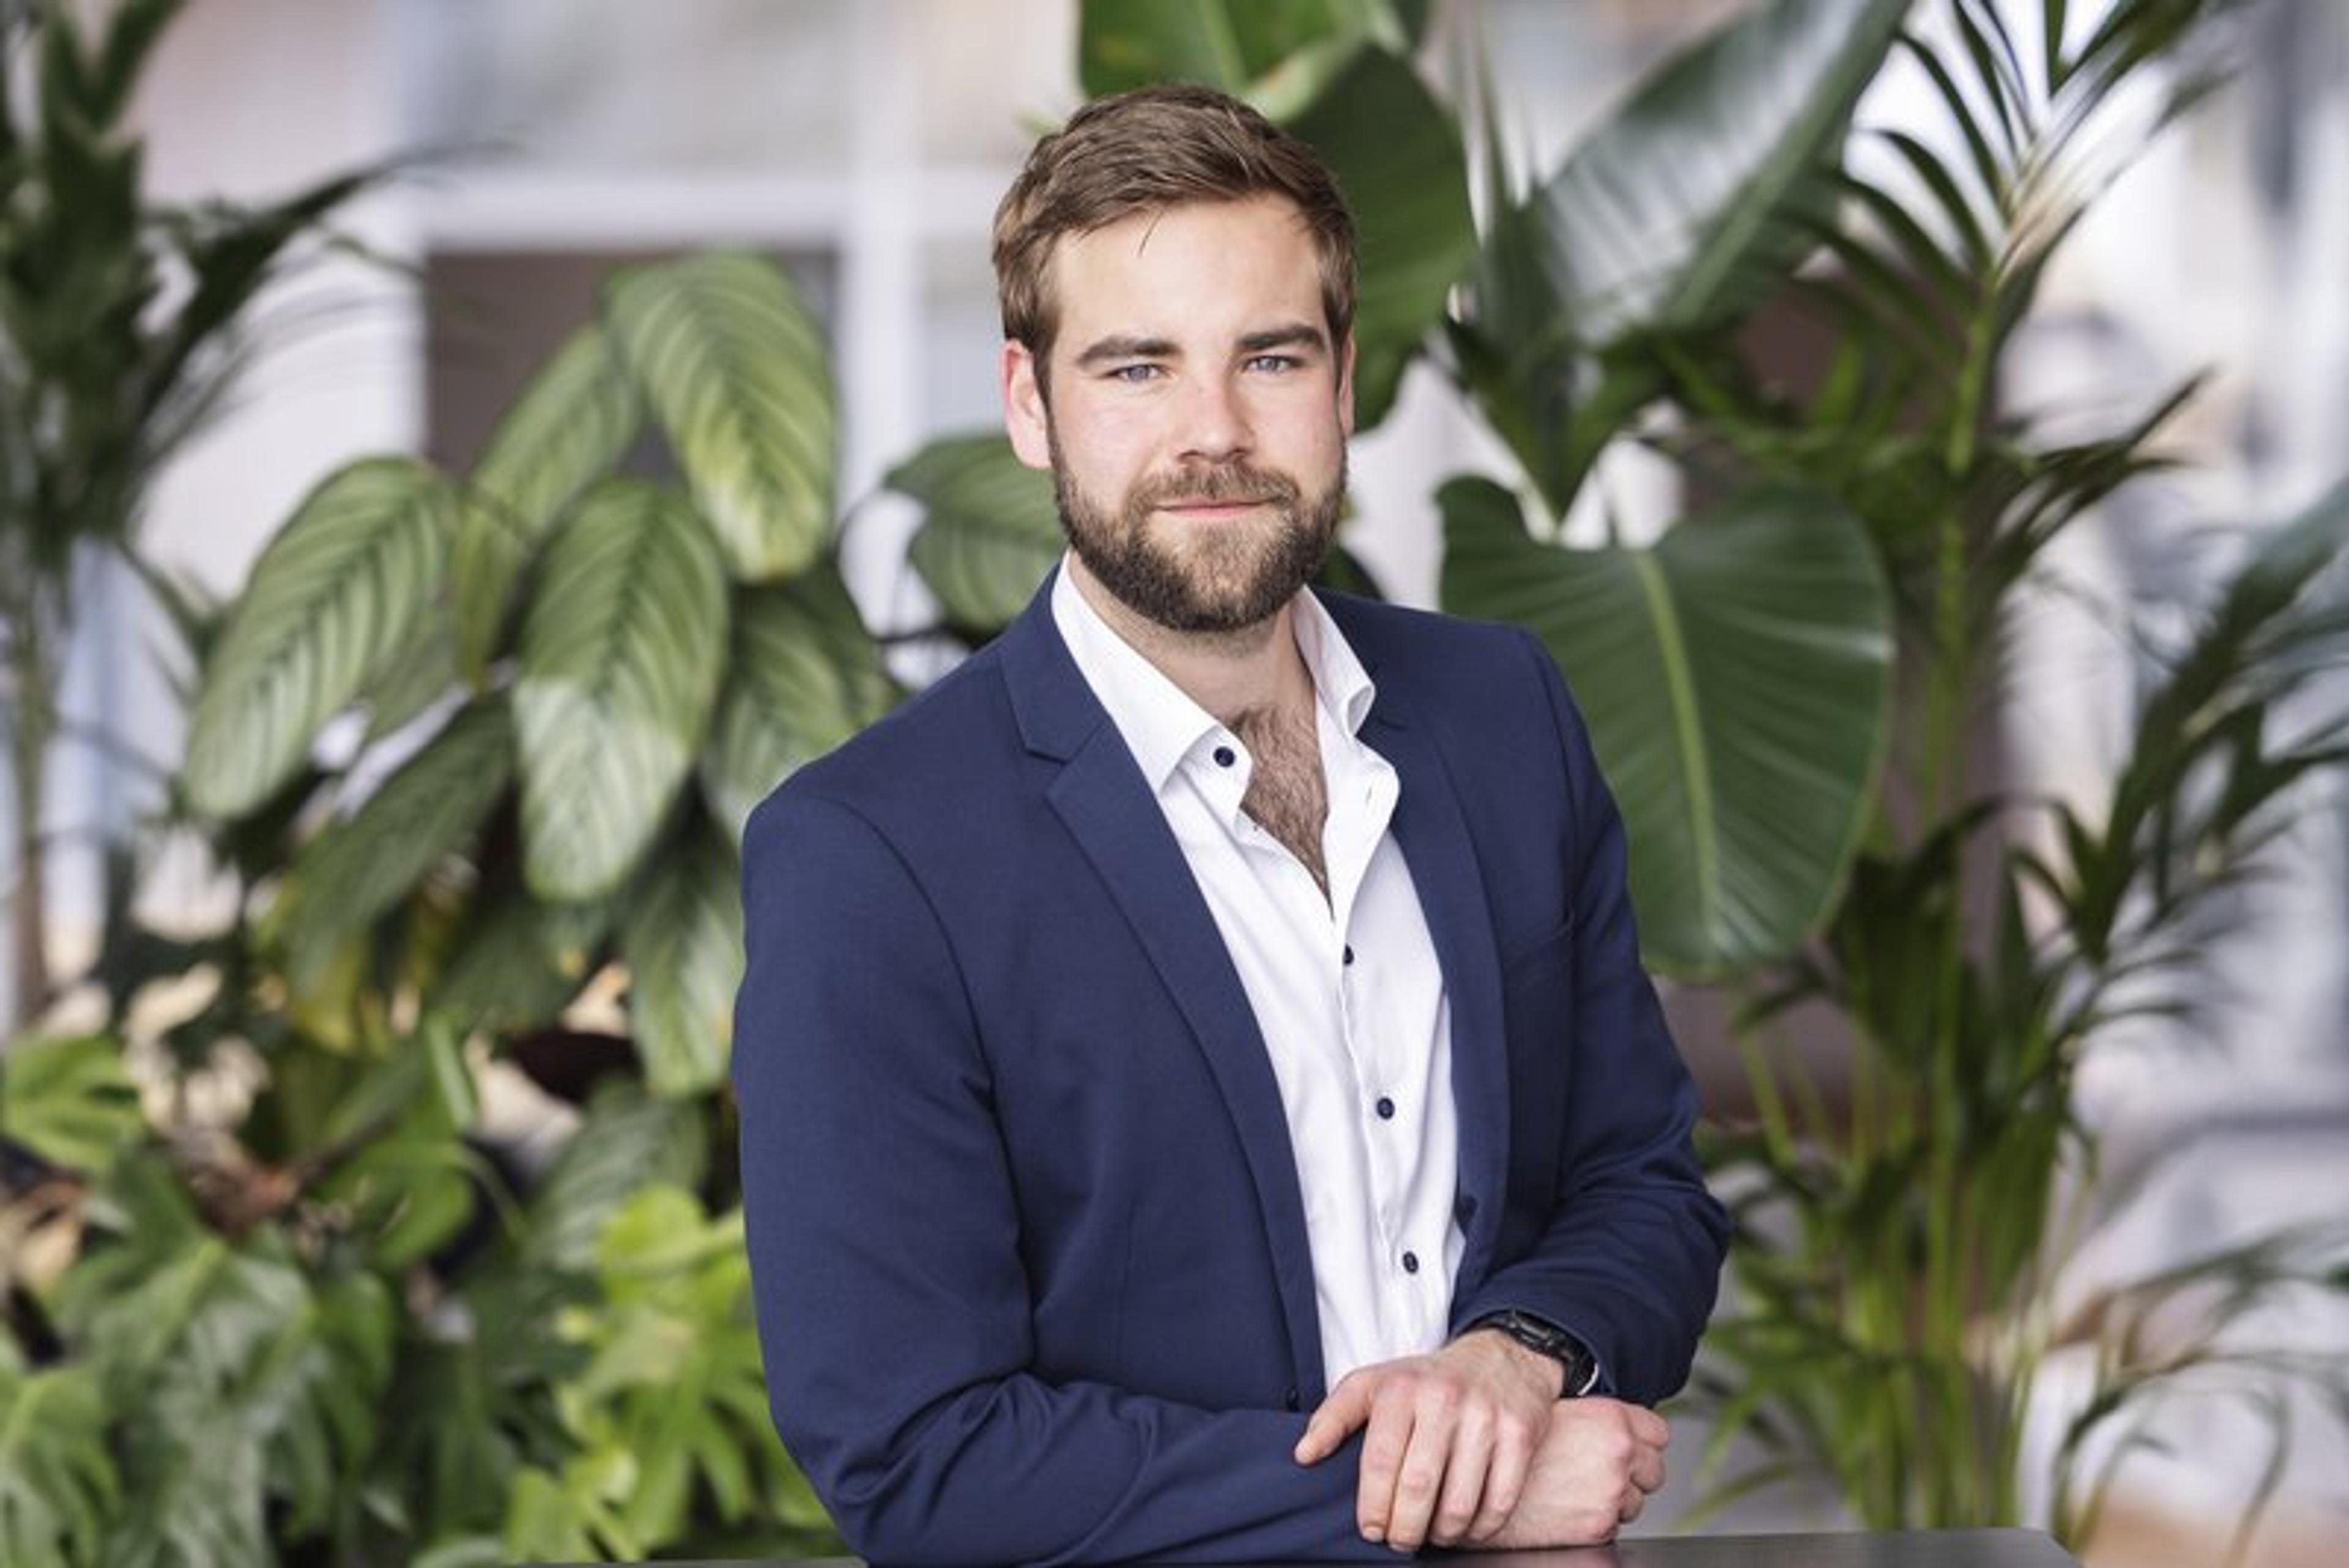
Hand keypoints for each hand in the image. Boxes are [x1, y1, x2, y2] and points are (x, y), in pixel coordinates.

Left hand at [1292, 1330, 1560, 1550]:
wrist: (1501, 1357)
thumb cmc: (1426, 1380)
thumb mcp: (1373, 1383)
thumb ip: (1333, 1417)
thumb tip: (1303, 1456)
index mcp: (1401, 1389)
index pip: (1380, 1461)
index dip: (1373, 1507)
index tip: (1371, 1529)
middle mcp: (1444, 1400)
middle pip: (1419, 1487)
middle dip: (1404, 1529)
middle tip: (1400, 1540)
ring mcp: (1485, 1418)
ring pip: (1460, 1503)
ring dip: (1441, 1534)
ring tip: (1431, 1534)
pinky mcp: (1519, 1435)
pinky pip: (1500, 1502)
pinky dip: (1481, 1529)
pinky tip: (1466, 1527)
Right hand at [1484, 1398, 1669, 1548]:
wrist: (1481, 1484)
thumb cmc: (1508, 1443)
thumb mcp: (1556, 1412)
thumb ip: (1596, 1420)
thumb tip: (1616, 1430)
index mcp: (1612, 1420)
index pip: (1659, 1433)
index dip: (1642, 1441)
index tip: (1630, 1446)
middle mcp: (1619, 1455)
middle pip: (1654, 1471)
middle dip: (1634, 1474)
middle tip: (1602, 1473)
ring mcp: (1612, 1493)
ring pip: (1636, 1503)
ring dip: (1615, 1499)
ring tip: (1578, 1491)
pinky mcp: (1600, 1527)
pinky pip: (1613, 1526)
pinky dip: (1596, 1521)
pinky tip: (1568, 1508)